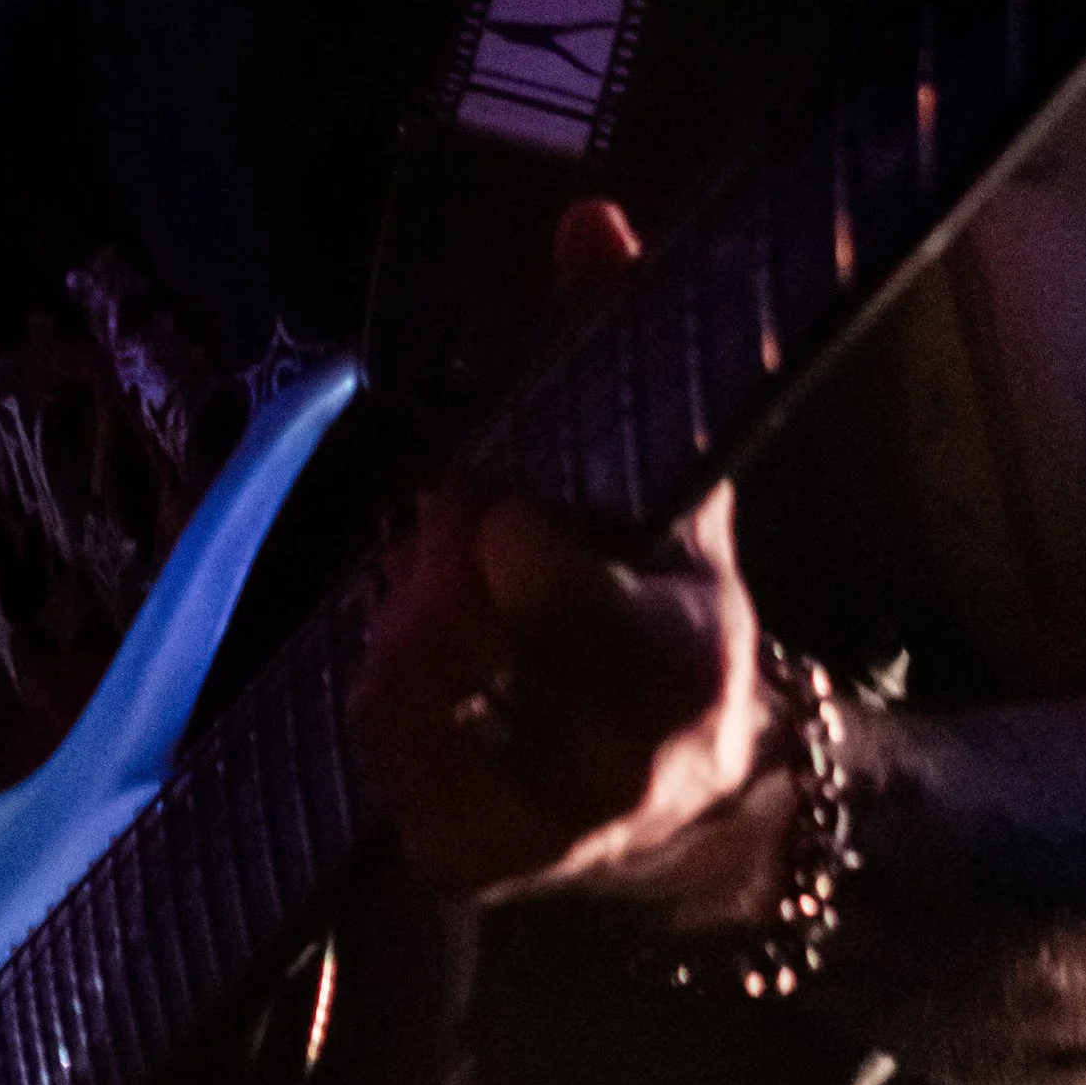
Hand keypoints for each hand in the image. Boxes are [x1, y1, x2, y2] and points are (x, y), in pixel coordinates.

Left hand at [350, 198, 794, 926]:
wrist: (708, 791)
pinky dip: (390, 700)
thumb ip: (622, 350)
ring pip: (398, 703)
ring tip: (440, 594)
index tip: (500, 507)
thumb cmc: (675, 605)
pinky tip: (433, 670)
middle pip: (454, 640)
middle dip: (437, 563)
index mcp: (681, 656)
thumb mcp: (674, 487)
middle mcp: (620, 764)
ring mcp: (544, 832)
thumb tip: (589, 219)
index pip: (562, 597)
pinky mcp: (477, 865)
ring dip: (400, 625)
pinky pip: (378, 766)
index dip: (506, 541)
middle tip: (456, 528)